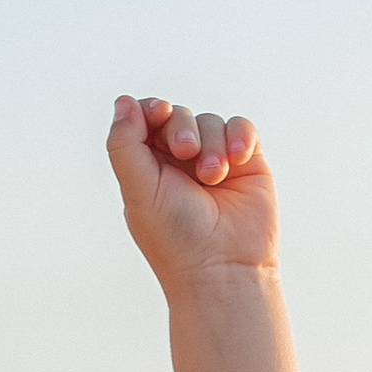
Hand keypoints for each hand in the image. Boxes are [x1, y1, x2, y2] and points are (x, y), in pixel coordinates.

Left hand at [108, 94, 279, 292]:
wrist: (224, 270)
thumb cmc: (177, 239)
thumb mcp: (138, 190)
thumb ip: (124, 144)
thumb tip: (123, 101)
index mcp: (149, 166)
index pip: (147, 118)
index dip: (152, 109)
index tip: (159, 115)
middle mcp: (181, 162)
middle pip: (178, 114)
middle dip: (182, 127)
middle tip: (185, 153)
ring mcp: (215, 161)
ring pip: (211, 121)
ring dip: (211, 144)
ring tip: (214, 177)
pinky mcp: (248, 165)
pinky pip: (243, 128)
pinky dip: (240, 136)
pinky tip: (237, 160)